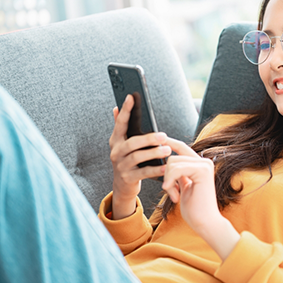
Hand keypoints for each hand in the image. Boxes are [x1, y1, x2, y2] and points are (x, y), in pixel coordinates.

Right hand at [109, 95, 171, 218]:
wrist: (123, 186)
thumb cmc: (128, 160)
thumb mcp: (123, 144)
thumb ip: (120, 127)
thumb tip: (115, 108)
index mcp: (116, 140)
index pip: (120, 123)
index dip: (125, 110)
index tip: (131, 97)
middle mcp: (116, 152)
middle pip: (132, 143)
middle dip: (148, 138)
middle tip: (163, 135)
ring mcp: (121, 166)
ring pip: (137, 157)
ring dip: (153, 153)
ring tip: (167, 150)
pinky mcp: (128, 178)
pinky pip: (143, 172)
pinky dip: (156, 170)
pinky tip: (166, 166)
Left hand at [162, 138, 240, 260]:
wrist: (204, 222)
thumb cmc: (194, 208)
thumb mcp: (182, 186)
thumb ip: (178, 172)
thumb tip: (167, 160)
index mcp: (200, 165)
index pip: (181, 148)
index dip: (169, 143)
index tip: (157, 138)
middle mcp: (204, 162)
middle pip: (172, 157)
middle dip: (166, 175)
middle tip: (171, 191)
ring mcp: (205, 165)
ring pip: (172, 163)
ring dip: (168, 181)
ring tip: (175, 195)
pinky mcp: (203, 170)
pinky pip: (177, 169)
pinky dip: (171, 182)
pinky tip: (174, 195)